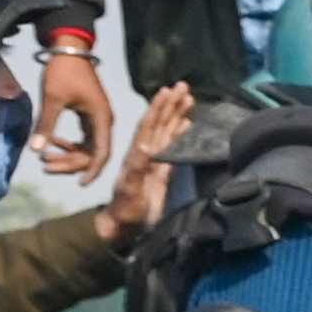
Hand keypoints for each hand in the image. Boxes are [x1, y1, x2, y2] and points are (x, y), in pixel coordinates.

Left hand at [32, 43, 112, 179]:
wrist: (69, 49)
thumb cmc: (63, 72)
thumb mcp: (53, 99)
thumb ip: (46, 126)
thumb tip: (35, 151)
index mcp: (101, 119)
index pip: (102, 153)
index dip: (92, 171)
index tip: (80, 184)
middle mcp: (103, 122)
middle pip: (92, 154)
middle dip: (70, 164)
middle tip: (44, 166)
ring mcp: (97, 119)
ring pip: (86, 147)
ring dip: (67, 155)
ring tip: (43, 158)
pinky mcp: (89, 115)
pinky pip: (82, 138)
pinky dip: (68, 144)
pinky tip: (50, 143)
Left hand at [102, 82, 195, 236]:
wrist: (124, 226)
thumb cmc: (126, 211)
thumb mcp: (130, 190)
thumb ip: (136, 168)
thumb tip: (146, 145)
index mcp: (138, 154)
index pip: (149, 125)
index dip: (159, 108)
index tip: (168, 91)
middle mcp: (146, 153)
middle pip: (159, 123)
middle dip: (171, 104)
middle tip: (183, 85)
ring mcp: (154, 161)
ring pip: (166, 131)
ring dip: (176, 114)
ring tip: (188, 97)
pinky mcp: (161, 171)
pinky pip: (172, 146)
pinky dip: (179, 132)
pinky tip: (186, 123)